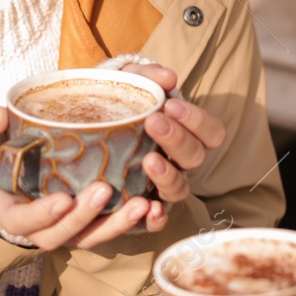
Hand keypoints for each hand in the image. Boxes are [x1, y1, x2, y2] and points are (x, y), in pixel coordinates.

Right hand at [0, 62, 226, 248]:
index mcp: (6, 206)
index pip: (21, 222)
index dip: (41, 216)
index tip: (62, 199)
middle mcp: (37, 222)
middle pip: (61, 234)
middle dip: (85, 218)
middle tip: (105, 191)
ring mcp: (64, 221)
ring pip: (91, 235)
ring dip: (117, 224)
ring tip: (143, 203)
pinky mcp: (87, 212)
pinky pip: (109, 224)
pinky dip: (132, 221)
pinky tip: (155, 206)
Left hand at [120, 61, 227, 235]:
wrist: (83, 123)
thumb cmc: (116, 100)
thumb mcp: (128, 81)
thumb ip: (147, 76)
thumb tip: (168, 77)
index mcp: (185, 132)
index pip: (212, 132)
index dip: (198, 121)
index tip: (171, 104)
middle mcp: (179, 161)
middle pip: (195, 157)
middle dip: (177, 139)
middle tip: (153, 122)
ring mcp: (161, 185)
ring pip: (179, 189)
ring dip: (168, 175)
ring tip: (148, 160)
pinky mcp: (141, 204)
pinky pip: (156, 219)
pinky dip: (156, 217)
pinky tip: (146, 207)